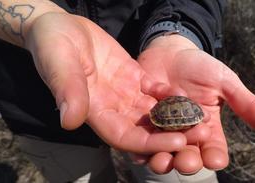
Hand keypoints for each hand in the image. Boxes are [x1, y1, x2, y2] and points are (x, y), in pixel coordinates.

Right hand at [24, 13, 185, 153]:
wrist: (61, 29)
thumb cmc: (53, 45)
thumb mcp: (59, 64)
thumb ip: (67, 91)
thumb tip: (70, 121)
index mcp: (94, 111)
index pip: (125, 137)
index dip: (150, 143)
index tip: (177, 142)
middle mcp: (112, 108)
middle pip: (145, 130)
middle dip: (172, 134)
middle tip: (201, 135)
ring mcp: (123, 93)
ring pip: (153, 113)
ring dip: (176, 117)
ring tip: (202, 117)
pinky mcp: (132, 78)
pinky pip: (154, 91)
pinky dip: (169, 95)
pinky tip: (186, 95)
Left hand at [137, 35, 254, 173]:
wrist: (170, 53)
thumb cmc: (200, 66)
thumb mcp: (224, 82)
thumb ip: (245, 103)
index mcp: (207, 127)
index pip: (213, 147)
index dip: (214, 155)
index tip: (215, 159)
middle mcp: (185, 132)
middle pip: (187, 153)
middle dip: (187, 160)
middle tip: (186, 163)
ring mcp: (163, 128)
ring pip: (164, 150)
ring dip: (162, 157)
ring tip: (161, 161)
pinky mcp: (144, 122)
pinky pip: (142, 137)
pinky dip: (140, 145)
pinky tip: (138, 152)